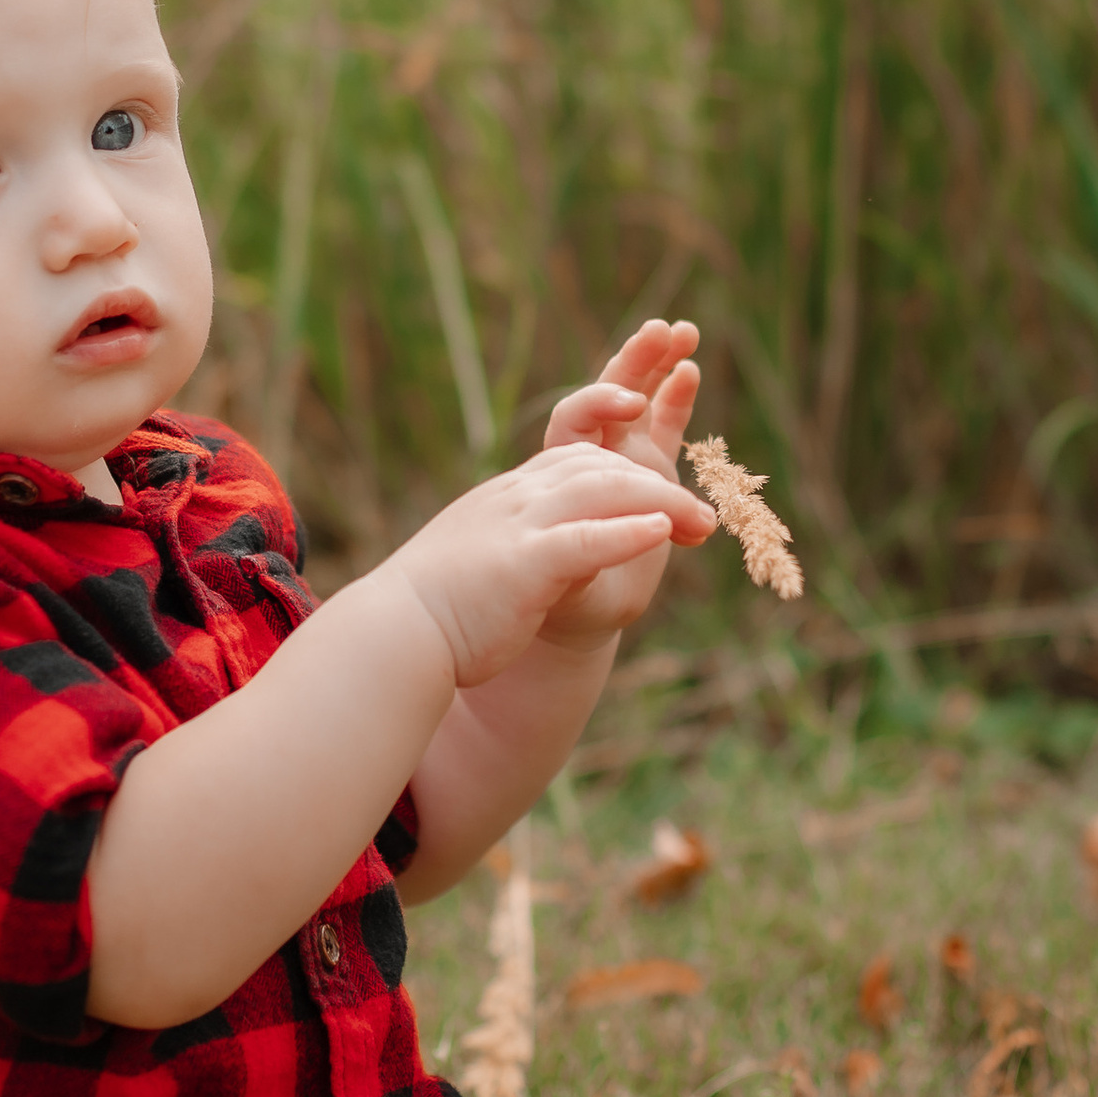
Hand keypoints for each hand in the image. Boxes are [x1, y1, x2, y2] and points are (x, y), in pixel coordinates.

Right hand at [383, 423, 714, 691]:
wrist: (392, 636)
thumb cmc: (434, 611)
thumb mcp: (482, 564)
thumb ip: (516, 548)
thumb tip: (539, 559)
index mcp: (508, 498)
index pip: (581, 460)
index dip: (630, 472)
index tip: (667, 498)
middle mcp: (516, 498)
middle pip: (602, 467)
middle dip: (659, 485)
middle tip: (705, 519)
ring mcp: (518, 525)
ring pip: (603, 491)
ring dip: (662, 504)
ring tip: (704, 524)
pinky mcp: (523, 563)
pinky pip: (585, 538)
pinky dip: (627, 531)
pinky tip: (661, 532)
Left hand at [534, 318, 705, 648]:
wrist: (580, 610)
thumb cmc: (565, 598)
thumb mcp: (569, 584)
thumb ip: (588, 555)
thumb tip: (622, 534)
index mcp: (563, 473)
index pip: (575, 421)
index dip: (599, 405)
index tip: (630, 405)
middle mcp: (593, 456)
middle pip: (609, 394)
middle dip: (635, 361)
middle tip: (662, 332)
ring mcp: (624, 457)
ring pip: (641, 398)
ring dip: (659, 365)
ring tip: (684, 333)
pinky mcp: (654, 469)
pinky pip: (667, 423)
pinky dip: (677, 396)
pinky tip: (690, 370)